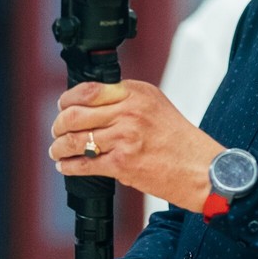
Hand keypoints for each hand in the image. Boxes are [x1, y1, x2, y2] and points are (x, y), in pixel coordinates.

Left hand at [49, 79, 222, 211]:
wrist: (200, 168)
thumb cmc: (180, 140)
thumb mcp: (156, 106)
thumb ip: (126, 101)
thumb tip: (91, 106)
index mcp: (137, 93)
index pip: (89, 90)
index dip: (68, 100)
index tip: (63, 107)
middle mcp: (130, 111)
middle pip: (75, 115)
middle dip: (59, 125)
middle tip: (57, 131)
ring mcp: (125, 137)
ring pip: (75, 140)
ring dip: (59, 147)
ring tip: (58, 151)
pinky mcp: (122, 163)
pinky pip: (84, 164)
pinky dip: (69, 166)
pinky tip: (66, 166)